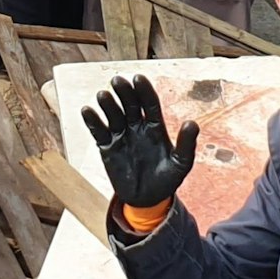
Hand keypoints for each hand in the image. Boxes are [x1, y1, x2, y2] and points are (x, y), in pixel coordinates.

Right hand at [82, 75, 197, 209]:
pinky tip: (87, 111)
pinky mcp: (107, 146)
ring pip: (113, 114)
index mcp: (155, 126)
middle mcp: (137, 126)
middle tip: (117, 81)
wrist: (147, 200)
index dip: (144, 90)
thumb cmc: (167, 179)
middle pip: (130, 104)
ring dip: (108, 104)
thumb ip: (186, 144)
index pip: (150, 103)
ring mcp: (121, 135)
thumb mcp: (181, 164)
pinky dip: (93, 121)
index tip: (138, 78)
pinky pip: (99, 131)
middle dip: (124, 92)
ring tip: (103, 95)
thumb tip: (192, 123)